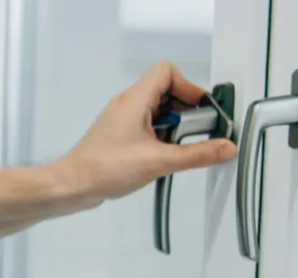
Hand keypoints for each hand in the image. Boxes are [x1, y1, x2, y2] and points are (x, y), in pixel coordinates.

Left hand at [52, 61, 238, 202]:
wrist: (72, 186)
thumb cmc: (103, 169)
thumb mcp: (159, 162)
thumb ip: (197, 154)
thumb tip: (225, 147)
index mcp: (135, 99)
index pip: (167, 72)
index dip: (189, 87)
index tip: (202, 111)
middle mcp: (128, 104)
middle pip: (166, 91)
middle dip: (186, 110)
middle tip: (196, 133)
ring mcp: (123, 119)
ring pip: (158, 110)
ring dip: (174, 126)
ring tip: (177, 148)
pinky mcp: (120, 134)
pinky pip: (148, 125)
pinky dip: (161, 136)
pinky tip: (162, 156)